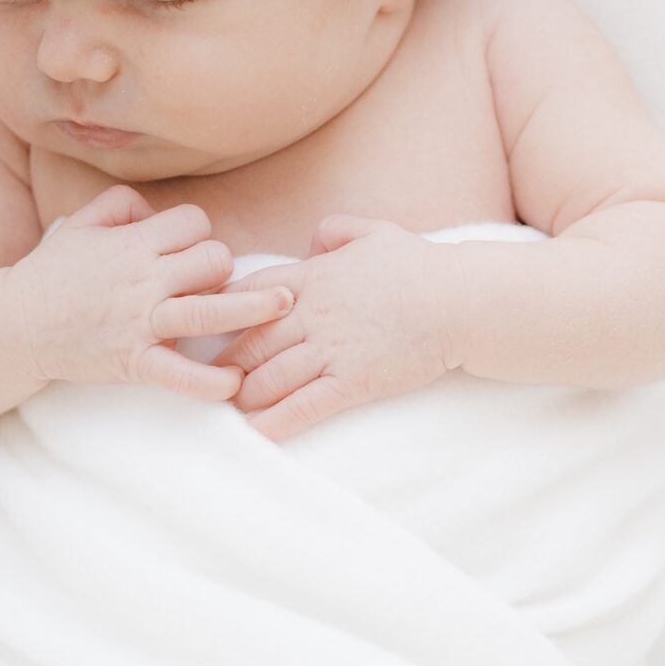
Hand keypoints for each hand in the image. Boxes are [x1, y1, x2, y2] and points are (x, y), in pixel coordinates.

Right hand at [6, 184, 294, 403]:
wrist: (15, 324)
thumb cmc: (50, 274)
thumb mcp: (79, 223)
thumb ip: (120, 204)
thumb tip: (153, 210)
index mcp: (132, 243)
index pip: (195, 224)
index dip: (200, 234)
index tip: (191, 251)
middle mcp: (143, 279)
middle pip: (213, 260)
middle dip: (222, 268)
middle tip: (214, 284)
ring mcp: (141, 322)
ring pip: (211, 308)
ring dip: (253, 309)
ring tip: (284, 308)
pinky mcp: (134, 361)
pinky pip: (180, 374)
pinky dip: (209, 382)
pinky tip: (233, 383)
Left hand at [213, 215, 454, 440]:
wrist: (459, 302)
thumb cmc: (420, 267)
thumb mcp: (375, 233)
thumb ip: (337, 231)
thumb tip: (314, 241)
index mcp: (313, 277)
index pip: (249, 293)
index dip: (222, 311)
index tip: (205, 324)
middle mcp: (312, 314)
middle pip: (250, 341)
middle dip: (224, 363)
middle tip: (206, 378)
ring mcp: (331, 350)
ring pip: (268, 377)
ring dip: (243, 395)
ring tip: (227, 408)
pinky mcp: (352, 382)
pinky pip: (303, 406)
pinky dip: (274, 422)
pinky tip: (255, 434)